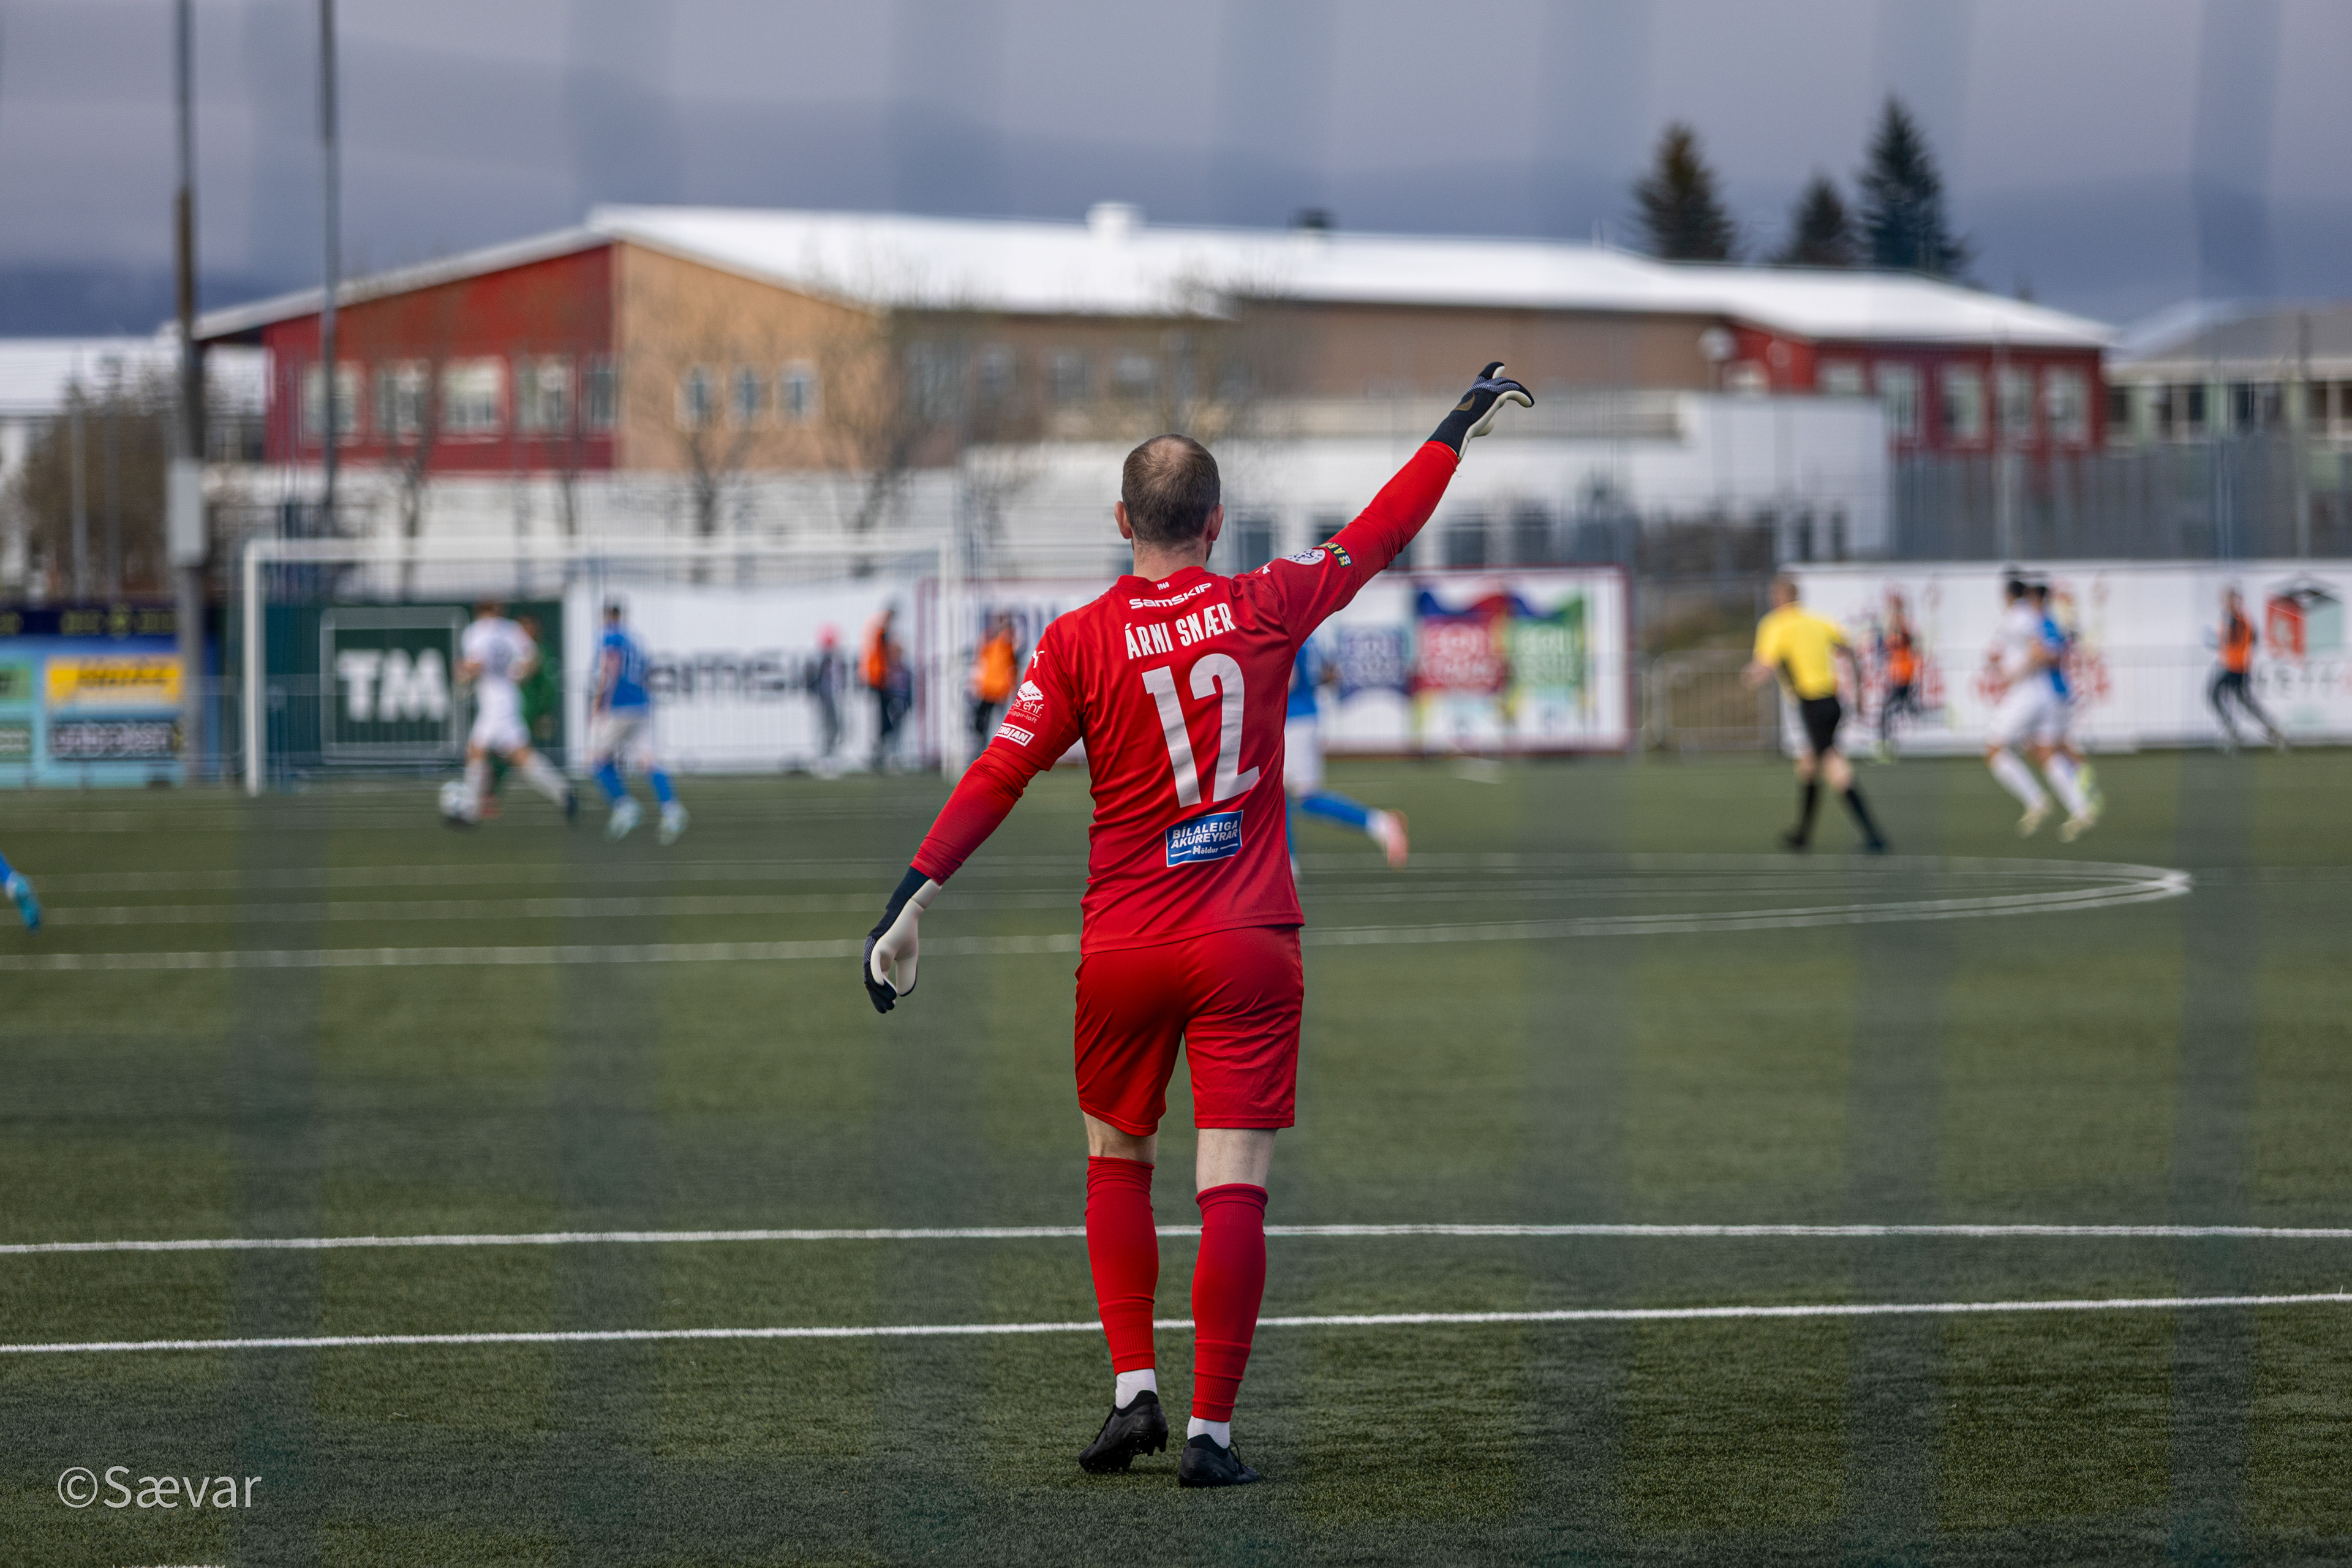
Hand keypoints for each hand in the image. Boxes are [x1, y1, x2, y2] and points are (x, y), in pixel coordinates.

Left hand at [862, 868, 940, 1013]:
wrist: (909, 914)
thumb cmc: (907, 934)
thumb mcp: (909, 959)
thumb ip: (906, 975)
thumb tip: (902, 993)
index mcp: (880, 961)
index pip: (877, 982)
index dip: (881, 995)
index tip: (887, 1008)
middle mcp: (874, 957)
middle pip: (872, 982)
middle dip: (878, 997)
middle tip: (886, 1010)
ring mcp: (874, 951)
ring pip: (873, 975)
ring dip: (879, 991)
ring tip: (889, 1003)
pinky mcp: (879, 945)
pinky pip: (875, 963)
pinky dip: (877, 975)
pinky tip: (880, 986)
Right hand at [1428, 362, 1533, 452]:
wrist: (1459, 426)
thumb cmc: (1466, 429)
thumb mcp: (1475, 423)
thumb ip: (1485, 419)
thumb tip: (1492, 422)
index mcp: (1473, 393)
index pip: (1482, 378)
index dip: (1491, 372)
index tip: (1500, 367)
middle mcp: (1480, 388)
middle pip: (1494, 376)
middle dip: (1503, 377)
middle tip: (1504, 369)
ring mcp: (1488, 389)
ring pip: (1507, 383)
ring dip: (1519, 391)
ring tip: (1528, 401)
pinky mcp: (1497, 395)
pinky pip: (1514, 392)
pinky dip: (1523, 396)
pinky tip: (1529, 404)